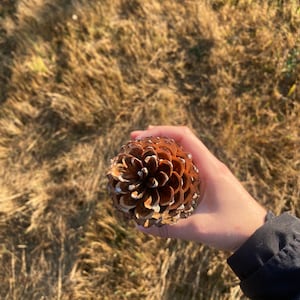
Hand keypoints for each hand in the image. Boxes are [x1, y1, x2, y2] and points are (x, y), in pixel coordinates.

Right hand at [130, 126, 266, 250]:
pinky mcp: (210, 180)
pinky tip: (161, 172)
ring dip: (164, 148)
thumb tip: (140, 226)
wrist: (258, 235)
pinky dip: (172, 161)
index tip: (140, 137)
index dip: (160, 131)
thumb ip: (169, 228)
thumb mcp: (199, 229)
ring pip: (185, 150)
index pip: (184, 136)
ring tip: (144, 153)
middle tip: (135, 142)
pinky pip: (188, 163)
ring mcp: (211, 171)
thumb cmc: (234, 228)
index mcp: (210, 167)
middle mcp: (210, 164)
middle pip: (182, 139)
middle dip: (158, 137)